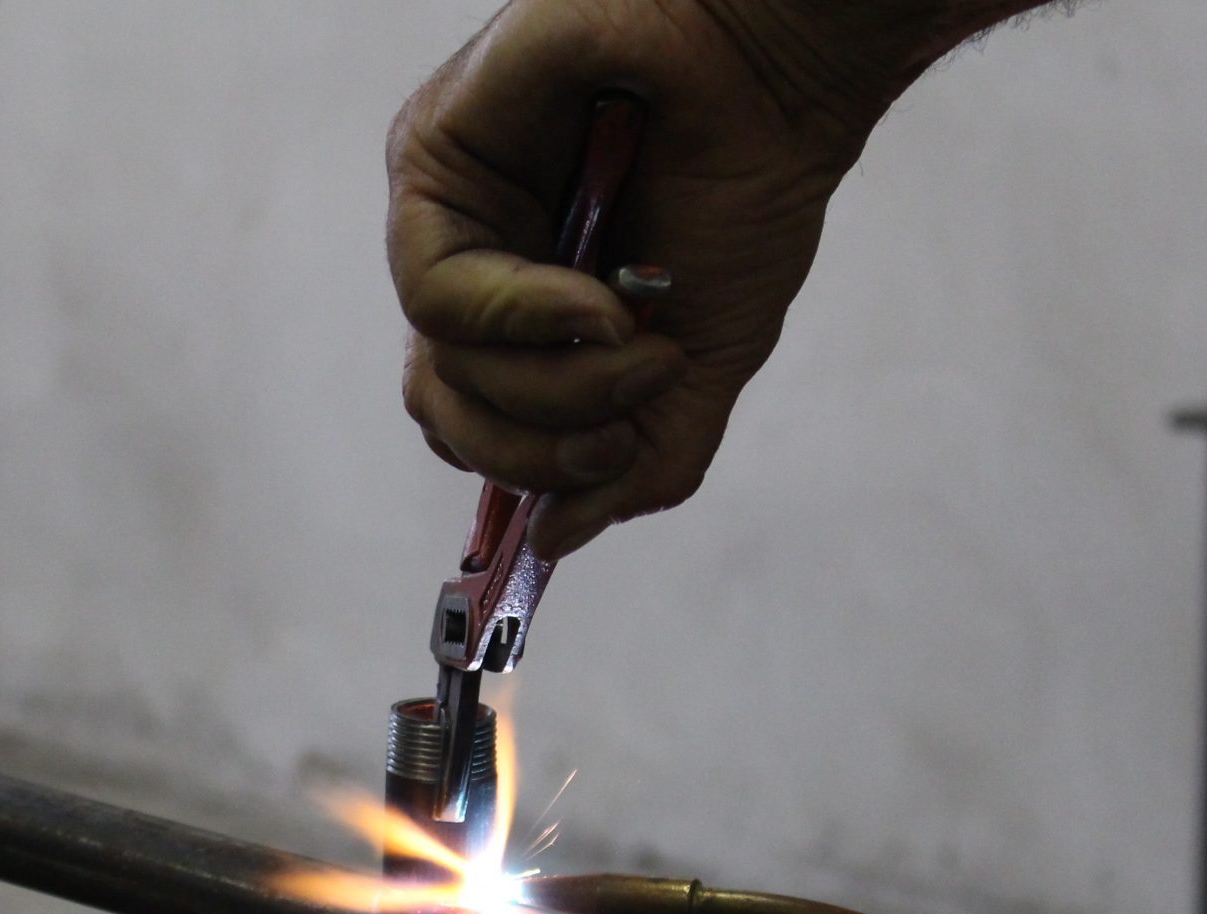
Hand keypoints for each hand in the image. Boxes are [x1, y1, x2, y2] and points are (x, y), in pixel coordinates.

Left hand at [387, 0, 1036, 559]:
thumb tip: (555, 540)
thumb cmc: (741, 198)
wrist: (776, 81)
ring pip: (436, 361)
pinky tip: (596, 303)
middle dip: (533, 446)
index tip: (612, 459)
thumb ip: (638, 463)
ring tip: (631, 341)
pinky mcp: (430, 154)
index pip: (470, 423)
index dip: (528, 468)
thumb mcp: (701, 367)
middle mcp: (474, 260)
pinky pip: (434, 288)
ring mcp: (446, 207)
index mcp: (522, 312)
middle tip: (617, 430)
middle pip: (440, 408)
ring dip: (550, 386)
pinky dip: (522, 319)